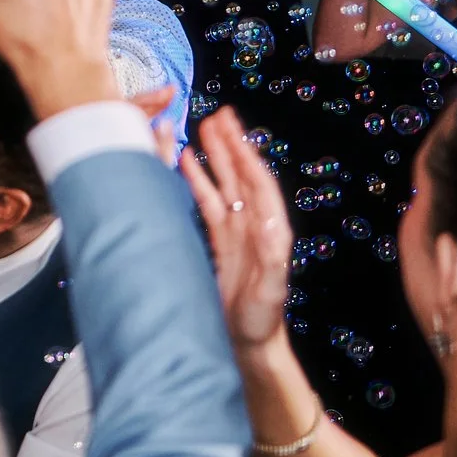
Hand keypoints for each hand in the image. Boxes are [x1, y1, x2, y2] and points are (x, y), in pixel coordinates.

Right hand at [182, 107, 293, 350]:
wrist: (246, 343)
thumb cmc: (261, 321)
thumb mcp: (269, 292)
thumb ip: (271, 260)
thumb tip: (268, 224)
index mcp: (268, 231)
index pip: (257, 184)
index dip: (246, 155)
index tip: (234, 129)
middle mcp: (253, 224)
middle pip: (240, 175)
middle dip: (230, 144)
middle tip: (218, 113)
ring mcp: (235, 230)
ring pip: (224, 183)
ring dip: (215, 155)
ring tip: (203, 125)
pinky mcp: (219, 240)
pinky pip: (208, 202)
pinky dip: (198, 179)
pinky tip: (185, 161)